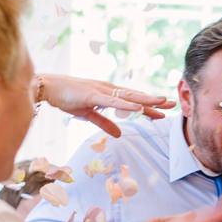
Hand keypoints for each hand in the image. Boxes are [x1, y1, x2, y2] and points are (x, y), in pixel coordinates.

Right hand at [37, 74, 174, 136]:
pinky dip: (126, 103)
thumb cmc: (66, 98)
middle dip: (155, 100)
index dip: (150, 105)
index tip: (165, 110)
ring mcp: (102, 90)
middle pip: (136, 96)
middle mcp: (109, 89)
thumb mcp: (88, 114)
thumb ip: (104, 123)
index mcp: (109, 94)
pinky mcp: (92, 94)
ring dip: (146, 99)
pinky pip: (113, 100)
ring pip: (129, 96)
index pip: (133, 101)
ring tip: (162, 101)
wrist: (47, 87)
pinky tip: (138, 106)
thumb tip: (119, 134)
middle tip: (173, 103)